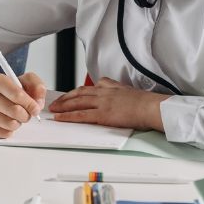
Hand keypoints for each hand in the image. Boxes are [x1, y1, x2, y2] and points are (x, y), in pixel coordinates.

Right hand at [0, 71, 47, 137]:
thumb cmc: (9, 92)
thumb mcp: (24, 82)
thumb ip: (37, 86)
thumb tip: (38, 101)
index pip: (18, 95)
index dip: (31, 104)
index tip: (35, 108)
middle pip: (15, 111)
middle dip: (26, 115)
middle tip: (26, 113)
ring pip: (11, 124)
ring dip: (19, 123)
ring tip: (15, 117)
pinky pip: (5, 134)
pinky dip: (10, 131)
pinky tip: (6, 123)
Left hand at [48, 78, 166, 130]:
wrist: (151, 107)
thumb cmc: (144, 102)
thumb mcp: (126, 89)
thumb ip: (114, 86)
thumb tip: (106, 85)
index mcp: (109, 86)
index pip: (87, 88)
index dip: (74, 93)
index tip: (67, 96)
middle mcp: (102, 92)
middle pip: (78, 94)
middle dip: (64, 99)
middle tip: (54, 103)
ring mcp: (101, 103)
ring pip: (76, 103)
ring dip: (62, 106)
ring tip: (53, 110)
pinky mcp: (102, 114)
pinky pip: (80, 115)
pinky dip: (68, 116)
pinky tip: (60, 118)